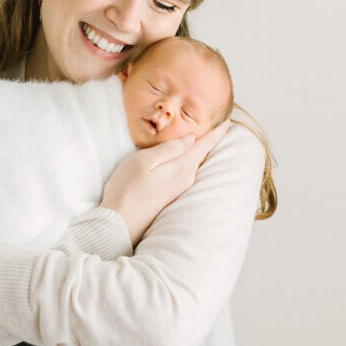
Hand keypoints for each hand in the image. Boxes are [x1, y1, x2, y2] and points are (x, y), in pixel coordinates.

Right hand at [100, 121, 231, 244]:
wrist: (118, 223)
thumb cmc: (126, 189)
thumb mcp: (143, 161)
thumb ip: (168, 148)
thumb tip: (190, 138)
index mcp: (181, 167)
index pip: (204, 145)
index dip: (217, 132)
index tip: (228, 121)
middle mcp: (185, 179)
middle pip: (201, 154)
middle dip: (210, 140)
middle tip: (219, 124)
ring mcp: (179, 189)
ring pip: (193, 163)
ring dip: (198, 151)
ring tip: (202, 136)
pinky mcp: (171, 196)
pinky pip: (185, 172)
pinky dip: (188, 161)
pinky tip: (183, 156)